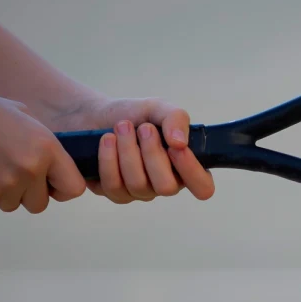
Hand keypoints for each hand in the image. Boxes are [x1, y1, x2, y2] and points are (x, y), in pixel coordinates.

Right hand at [0, 88, 85, 212]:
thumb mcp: (23, 116)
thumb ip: (43, 143)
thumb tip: (56, 168)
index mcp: (46, 147)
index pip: (73, 187)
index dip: (62, 188)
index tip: (50, 184)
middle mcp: (30, 168)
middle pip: (41, 204)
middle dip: (29, 194)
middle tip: (13, 173)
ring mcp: (6, 183)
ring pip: (14, 205)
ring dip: (6, 193)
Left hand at [51, 97, 215, 203]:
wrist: (97, 115)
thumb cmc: (134, 114)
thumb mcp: (159, 108)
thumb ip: (176, 119)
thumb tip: (180, 143)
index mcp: (185, 166)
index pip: (203, 187)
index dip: (192, 171)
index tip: (175, 148)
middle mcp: (165, 183)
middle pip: (167, 187)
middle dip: (152, 154)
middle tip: (143, 128)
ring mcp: (140, 192)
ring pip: (138, 185)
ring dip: (128, 151)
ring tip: (121, 127)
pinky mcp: (115, 193)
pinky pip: (114, 186)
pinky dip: (109, 159)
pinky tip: (106, 140)